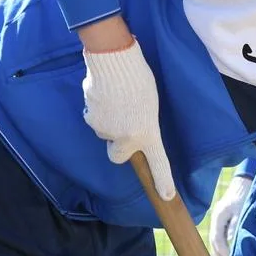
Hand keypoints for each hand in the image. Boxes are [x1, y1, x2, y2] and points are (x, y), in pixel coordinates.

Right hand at [81, 37, 175, 199]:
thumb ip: (141, 122)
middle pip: (117, 155)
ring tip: (115, 98)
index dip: (162, 181)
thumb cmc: (137, 77)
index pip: (157, 163)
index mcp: (148, 132)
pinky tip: (102, 93)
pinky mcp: (90, 117)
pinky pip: (93, 117)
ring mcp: (106, 129)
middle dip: (117, 145)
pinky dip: (97, 109)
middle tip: (123, 125)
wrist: (113, 58)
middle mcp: (126, 136)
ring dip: (108, 121)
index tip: (166, 197)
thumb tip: (126, 129)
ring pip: (104, 132)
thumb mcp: (149, 104)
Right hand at [208, 174, 249, 255]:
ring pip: (215, 242)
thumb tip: (231, 240)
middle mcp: (215, 221)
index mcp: (218, 217)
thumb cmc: (244, 198)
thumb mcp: (240, 210)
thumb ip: (235, 224)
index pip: (217, 239)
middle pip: (213, 243)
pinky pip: (219, 239)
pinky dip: (222, 248)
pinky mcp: (221, 224)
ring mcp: (217, 223)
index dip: (223, 251)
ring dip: (220, 254)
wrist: (242, 187)